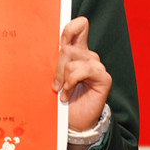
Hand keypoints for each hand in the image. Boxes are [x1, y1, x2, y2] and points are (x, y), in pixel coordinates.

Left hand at [52, 17, 111, 142]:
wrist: (72, 123)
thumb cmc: (61, 100)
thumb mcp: (53, 77)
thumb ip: (53, 61)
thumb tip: (46, 47)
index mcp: (77, 51)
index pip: (80, 26)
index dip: (70, 28)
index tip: (58, 43)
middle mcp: (88, 56)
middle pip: (68, 47)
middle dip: (56, 67)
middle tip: (55, 84)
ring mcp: (97, 67)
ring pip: (72, 60)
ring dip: (63, 78)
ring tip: (63, 92)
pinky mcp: (103, 77)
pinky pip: (84, 70)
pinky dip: (72, 82)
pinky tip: (68, 94)